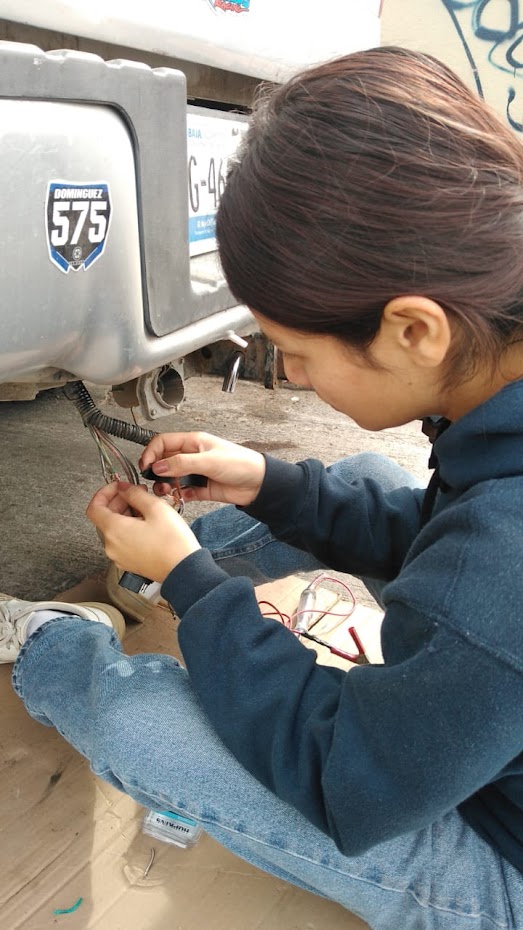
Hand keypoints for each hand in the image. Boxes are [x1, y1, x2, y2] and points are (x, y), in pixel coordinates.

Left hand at [86, 482, 199, 582]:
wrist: (184, 570)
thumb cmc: (172, 543)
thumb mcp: (156, 508)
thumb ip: (135, 493)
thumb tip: (123, 488)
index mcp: (114, 530)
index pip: (94, 507)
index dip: (104, 492)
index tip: (118, 487)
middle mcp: (111, 545)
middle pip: (105, 517)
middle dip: (119, 502)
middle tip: (138, 493)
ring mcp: (119, 556)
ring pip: (115, 529)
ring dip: (126, 514)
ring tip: (147, 509)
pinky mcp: (129, 562)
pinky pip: (122, 541)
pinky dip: (130, 528)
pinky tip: (148, 524)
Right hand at [139, 431, 265, 505]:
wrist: (259, 484)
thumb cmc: (241, 463)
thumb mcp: (209, 460)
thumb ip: (182, 463)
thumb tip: (159, 466)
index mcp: (193, 442)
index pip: (163, 442)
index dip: (152, 452)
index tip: (146, 466)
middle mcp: (192, 456)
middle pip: (165, 461)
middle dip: (156, 471)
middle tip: (155, 482)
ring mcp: (196, 473)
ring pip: (172, 478)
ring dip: (166, 485)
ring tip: (167, 491)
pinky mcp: (201, 488)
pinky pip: (183, 492)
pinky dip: (179, 496)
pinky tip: (181, 498)